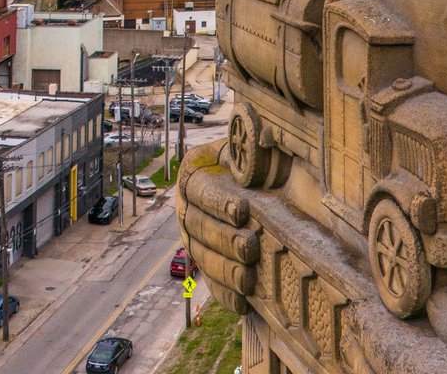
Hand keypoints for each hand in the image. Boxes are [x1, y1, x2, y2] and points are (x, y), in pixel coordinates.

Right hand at [176, 138, 259, 313]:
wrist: (256, 182)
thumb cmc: (256, 160)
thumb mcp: (248, 148)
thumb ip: (249, 148)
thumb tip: (259, 144)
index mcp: (194, 173)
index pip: (201, 190)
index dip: (220, 202)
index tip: (244, 210)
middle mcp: (187, 207)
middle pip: (200, 228)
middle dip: (225, 240)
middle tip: (250, 246)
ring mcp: (193, 239)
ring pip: (203, 259)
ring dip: (225, 271)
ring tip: (249, 277)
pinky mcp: (206, 264)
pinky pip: (210, 284)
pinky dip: (225, 295)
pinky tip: (242, 302)